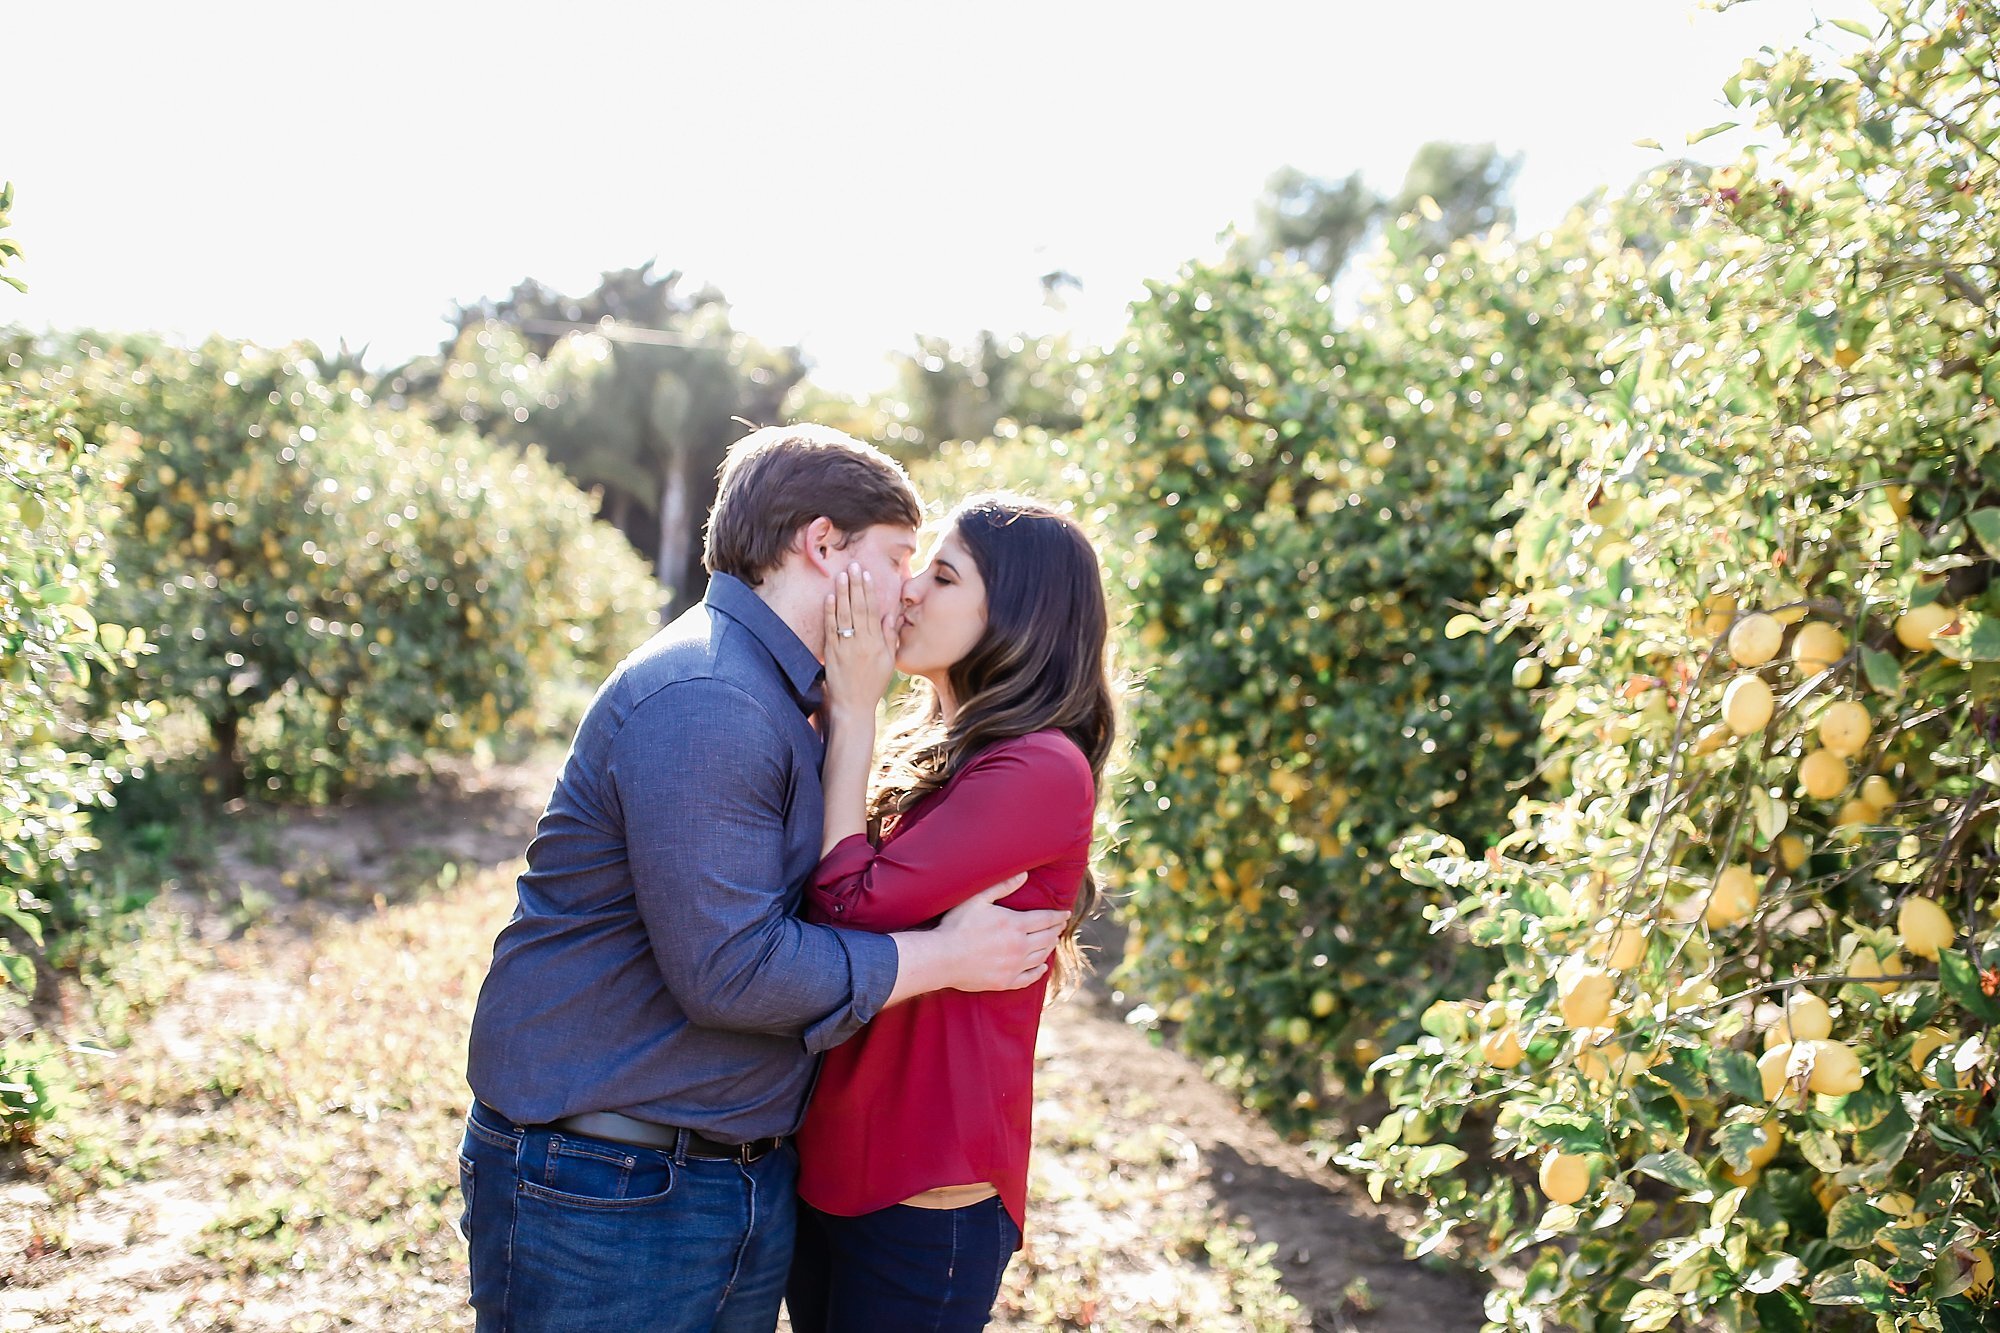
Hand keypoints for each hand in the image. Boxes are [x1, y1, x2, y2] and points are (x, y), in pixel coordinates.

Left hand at [823, 564, 896, 714]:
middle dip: (856, 586)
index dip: (869, 591)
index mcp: (877, 643)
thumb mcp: (888, 661)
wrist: (854, 706)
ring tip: (842, 576)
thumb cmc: (873, 684)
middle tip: (854, 566)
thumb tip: (890, 614)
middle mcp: (861, 642)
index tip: (867, 575)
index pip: (872, 611)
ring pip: (844, 615)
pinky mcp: (832, 653)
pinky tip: (829, 598)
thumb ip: (889, 637)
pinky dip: (830, 613)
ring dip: (842, 594)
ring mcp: (846, 647)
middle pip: (859, 608)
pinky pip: (831, 629)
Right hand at [933, 875, 1069, 991]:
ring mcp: (1014, 967)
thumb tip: (1024, 874)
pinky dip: (1039, 971)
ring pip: (1041, 956)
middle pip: (1047, 938)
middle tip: (1060, 926)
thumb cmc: (957, 926)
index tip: (1065, 914)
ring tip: (1052, 941)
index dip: (1058, 917)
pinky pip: (1029, 977)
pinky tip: (1042, 966)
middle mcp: (1020, 947)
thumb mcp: (977, 899)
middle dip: (1056, 930)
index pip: (1046, 920)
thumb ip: (1002, 886)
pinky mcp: (1005, 982)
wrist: (942, 958)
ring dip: (1049, 947)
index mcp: (1016, 925)